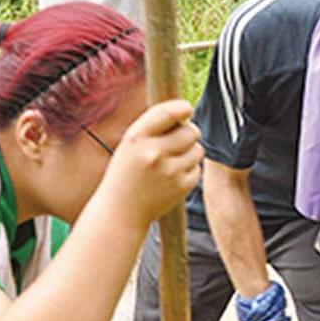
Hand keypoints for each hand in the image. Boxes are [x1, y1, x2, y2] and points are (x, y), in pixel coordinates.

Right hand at [101, 99, 203, 223]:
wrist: (121, 212)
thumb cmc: (127, 174)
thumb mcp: (129, 145)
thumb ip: (154, 127)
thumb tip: (186, 110)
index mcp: (136, 138)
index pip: (167, 113)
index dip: (182, 108)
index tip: (186, 109)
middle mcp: (153, 153)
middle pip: (191, 131)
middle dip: (188, 133)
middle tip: (177, 142)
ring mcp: (169, 171)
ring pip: (198, 150)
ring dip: (190, 153)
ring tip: (171, 162)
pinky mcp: (181, 186)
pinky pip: (197, 168)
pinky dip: (189, 171)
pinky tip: (172, 178)